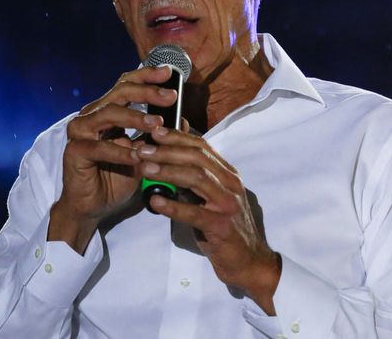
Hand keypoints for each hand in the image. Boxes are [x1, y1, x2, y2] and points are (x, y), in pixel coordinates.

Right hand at [48, 65, 175, 252]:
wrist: (93, 206)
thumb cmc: (116, 176)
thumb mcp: (144, 153)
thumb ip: (157, 135)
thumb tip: (183, 119)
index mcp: (106, 111)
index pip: (126, 85)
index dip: (147, 76)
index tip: (169, 73)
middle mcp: (91, 115)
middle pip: (119, 92)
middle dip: (147, 92)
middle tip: (170, 97)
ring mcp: (80, 131)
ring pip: (109, 113)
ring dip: (135, 117)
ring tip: (157, 124)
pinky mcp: (75, 151)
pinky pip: (99, 147)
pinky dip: (120, 150)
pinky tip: (137, 155)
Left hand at [133, 126, 281, 313]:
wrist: (249, 261)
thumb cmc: (225, 228)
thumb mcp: (211, 197)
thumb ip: (195, 177)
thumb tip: (168, 157)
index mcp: (228, 174)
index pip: (202, 146)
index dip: (177, 136)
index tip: (154, 130)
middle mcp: (231, 184)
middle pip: (197, 157)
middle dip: (167, 150)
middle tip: (142, 149)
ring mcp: (228, 204)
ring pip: (196, 178)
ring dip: (167, 171)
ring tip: (144, 169)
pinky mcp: (222, 227)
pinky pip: (194, 213)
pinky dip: (173, 205)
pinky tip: (154, 201)